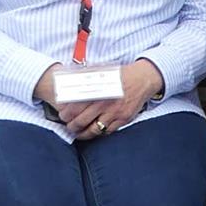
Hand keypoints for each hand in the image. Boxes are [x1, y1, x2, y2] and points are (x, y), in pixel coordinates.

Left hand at [37, 59, 163, 139]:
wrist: (142, 79)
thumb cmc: (120, 75)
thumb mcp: (101, 72)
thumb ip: (85, 76)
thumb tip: (67, 80)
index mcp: (96, 91)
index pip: (74, 108)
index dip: (65, 115)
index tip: (63, 115)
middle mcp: (104, 104)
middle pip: (80, 122)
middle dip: (71, 126)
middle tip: (69, 126)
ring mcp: (114, 113)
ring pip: (93, 130)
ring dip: (82, 134)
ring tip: (78, 133)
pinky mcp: (123, 119)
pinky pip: (107, 131)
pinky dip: (98, 133)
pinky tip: (94, 131)